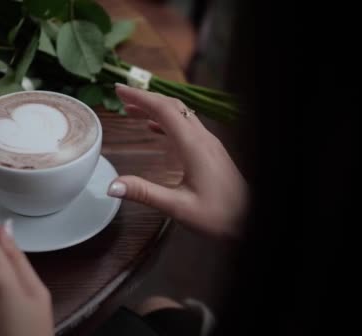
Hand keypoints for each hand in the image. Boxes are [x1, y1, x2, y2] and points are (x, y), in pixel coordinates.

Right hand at [109, 84, 246, 237]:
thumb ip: (145, 193)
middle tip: (121, 96)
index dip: (140, 97)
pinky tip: (154, 129)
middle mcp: (202, 139)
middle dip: (145, 97)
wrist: (249, 219)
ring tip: (132, 111)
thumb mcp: (178, 207)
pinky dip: (167, 121)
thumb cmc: (219, 216)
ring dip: (155, 108)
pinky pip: (187, 126)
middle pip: (172, 106)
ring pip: (181, 114)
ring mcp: (209, 143)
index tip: (120, 90)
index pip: (164, 110)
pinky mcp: (211, 151)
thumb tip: (112, 185)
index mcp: (193, 146)